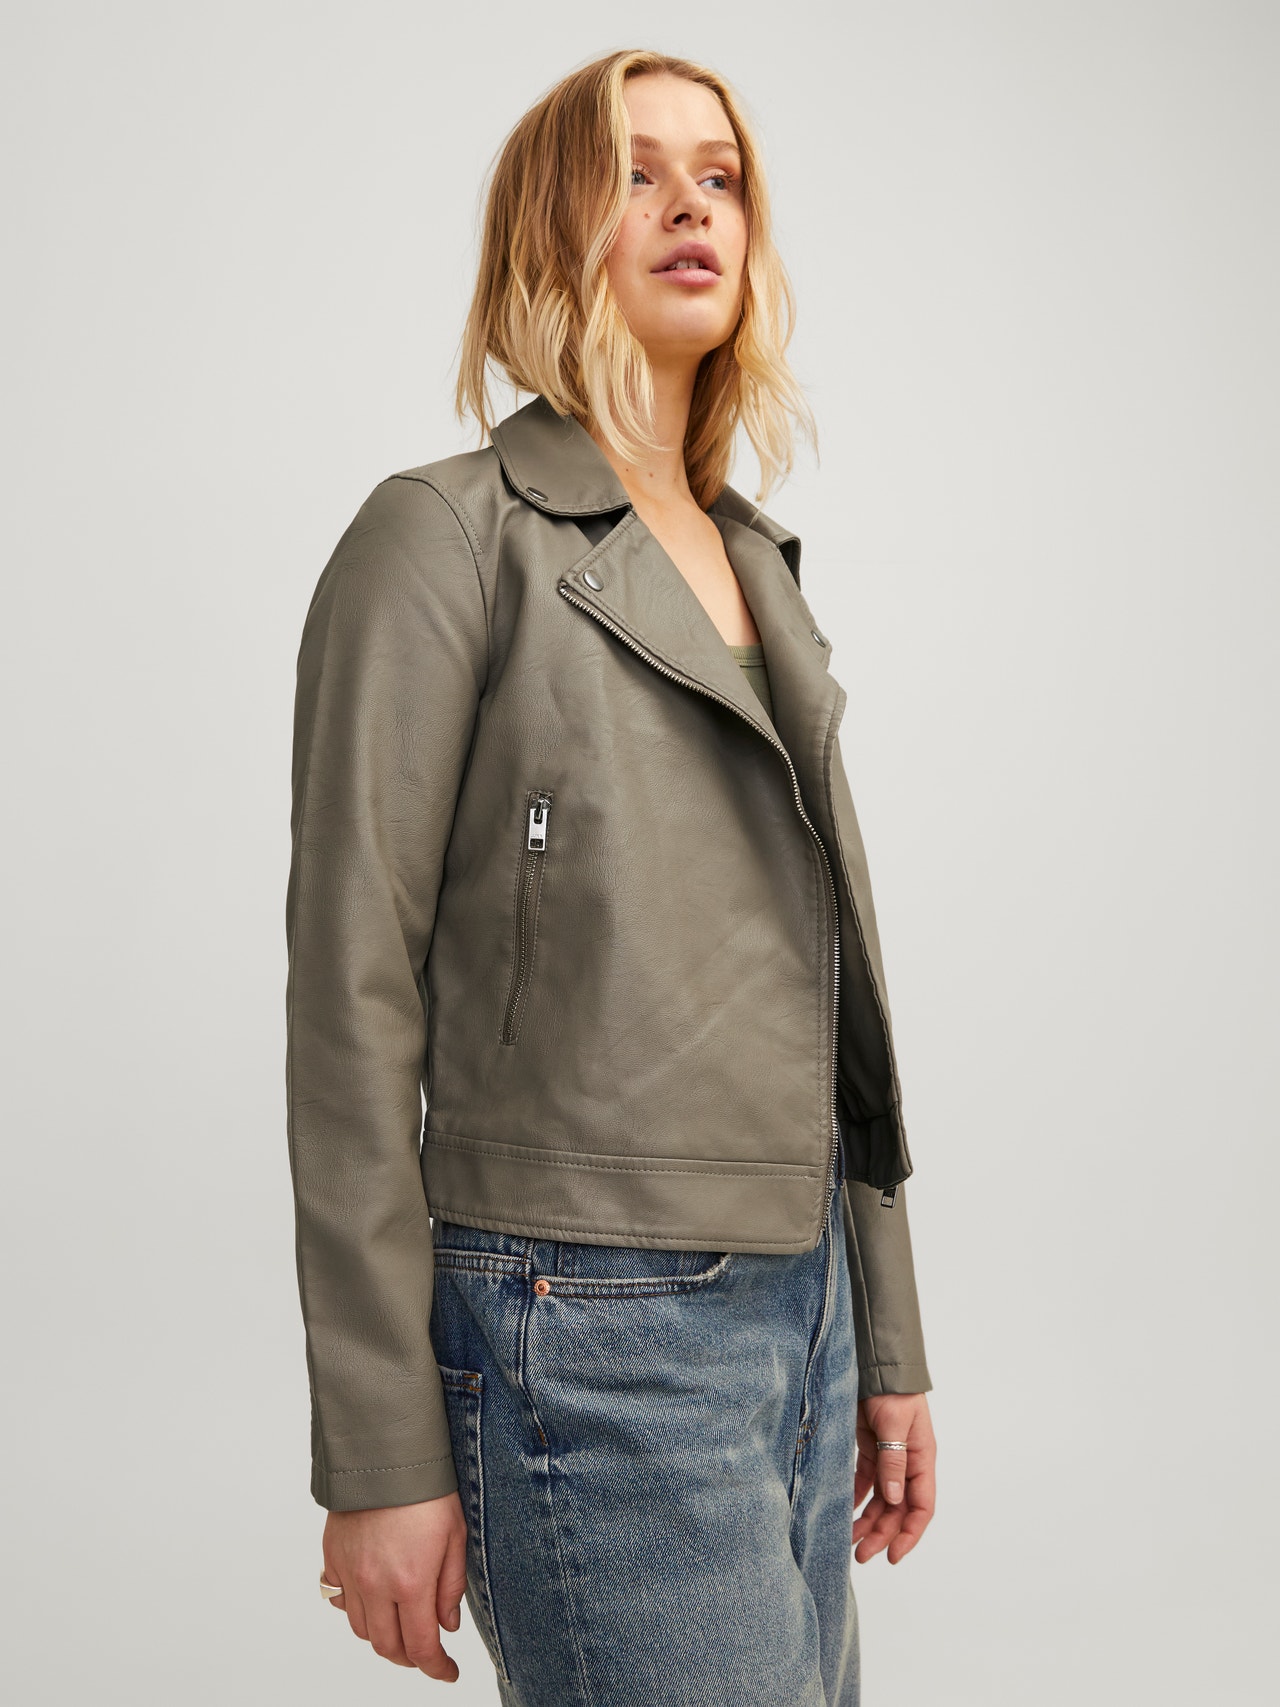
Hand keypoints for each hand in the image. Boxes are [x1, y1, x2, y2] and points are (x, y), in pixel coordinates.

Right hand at [321, 1492, 468, 1680]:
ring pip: (362, 1629)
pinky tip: (374, 1600)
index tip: (448, 1671)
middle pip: (387, 1647)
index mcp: (411, 1582)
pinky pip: (341, 1601)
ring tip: (401, 1624)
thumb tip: (447, 1625)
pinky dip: (358, 1610)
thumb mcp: (455, 1535)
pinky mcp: (333, 1559)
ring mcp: (350, 1574)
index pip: (422, 1647)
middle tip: (426, 1651)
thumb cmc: (425, 1490)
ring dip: (383, 1636)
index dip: (437, 1668)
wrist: (384, 1453)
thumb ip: (451, 1586)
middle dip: (409, 1658)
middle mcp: (376, 1585)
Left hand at [851, 1392, 935, 1564]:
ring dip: (867, 1521)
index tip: (893, 1555)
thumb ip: (893, 1461)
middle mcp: (907, 1465)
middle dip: (882, 1534)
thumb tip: (893, 1499)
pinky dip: (856, 1499)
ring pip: (881, 1500)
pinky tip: (845, 1512)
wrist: (877, 1365)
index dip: (909, 1534)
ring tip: (849, 1541)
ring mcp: (888, 1459)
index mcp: (922, 1460)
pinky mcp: (870, 1450)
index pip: (921, 1507)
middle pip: (898, 1509)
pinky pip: (865, 1483)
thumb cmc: (893, 1391)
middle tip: (861, 1556)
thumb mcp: (895, 1425)